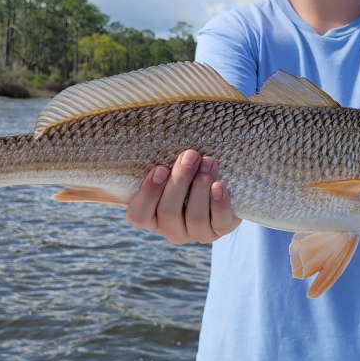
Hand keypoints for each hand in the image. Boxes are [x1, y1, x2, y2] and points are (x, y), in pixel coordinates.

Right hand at [126, 149, 241, 243]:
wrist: (221, 188)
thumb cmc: (186, 174)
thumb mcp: (169, 170)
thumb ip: (160, 161)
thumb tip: (151, 126)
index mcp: (151, 216)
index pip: (138, 215)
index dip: (147, 194)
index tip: (159, 168)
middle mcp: (171, 229)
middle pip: (168, 211)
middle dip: (179, 181)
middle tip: (190, 155)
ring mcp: (196, 234)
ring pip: (195, 217)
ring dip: (201, 187)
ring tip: (208, 162)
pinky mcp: (220, 231)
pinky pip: (219, 223)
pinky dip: (219, 203)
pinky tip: (219, 185)